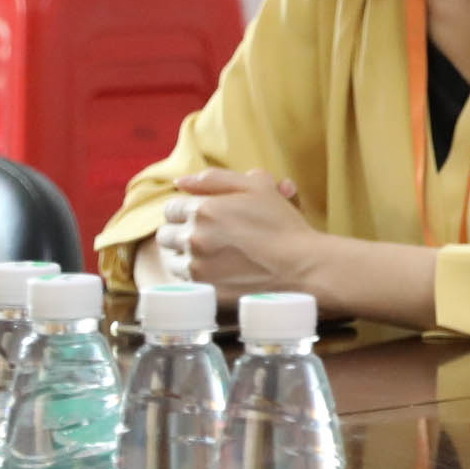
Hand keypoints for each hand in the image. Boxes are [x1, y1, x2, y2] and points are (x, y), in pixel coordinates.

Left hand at [156, 170, 312, 302]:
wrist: (303, 267)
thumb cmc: (283, 225)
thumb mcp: (258, 187)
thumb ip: (216, 178)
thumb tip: (181, 182)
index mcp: (204, 209)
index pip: (172, 208)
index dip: (186, 211)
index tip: (202, 218)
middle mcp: (194, 237)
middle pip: (165, 234)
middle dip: (180, 233)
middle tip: (205, 236)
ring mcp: (197, 266)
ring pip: (171, 259)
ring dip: (184, 256)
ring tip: (210, 256)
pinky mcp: (204, 290)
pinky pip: (183, 282)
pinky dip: (193, 276)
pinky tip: (215, 272)